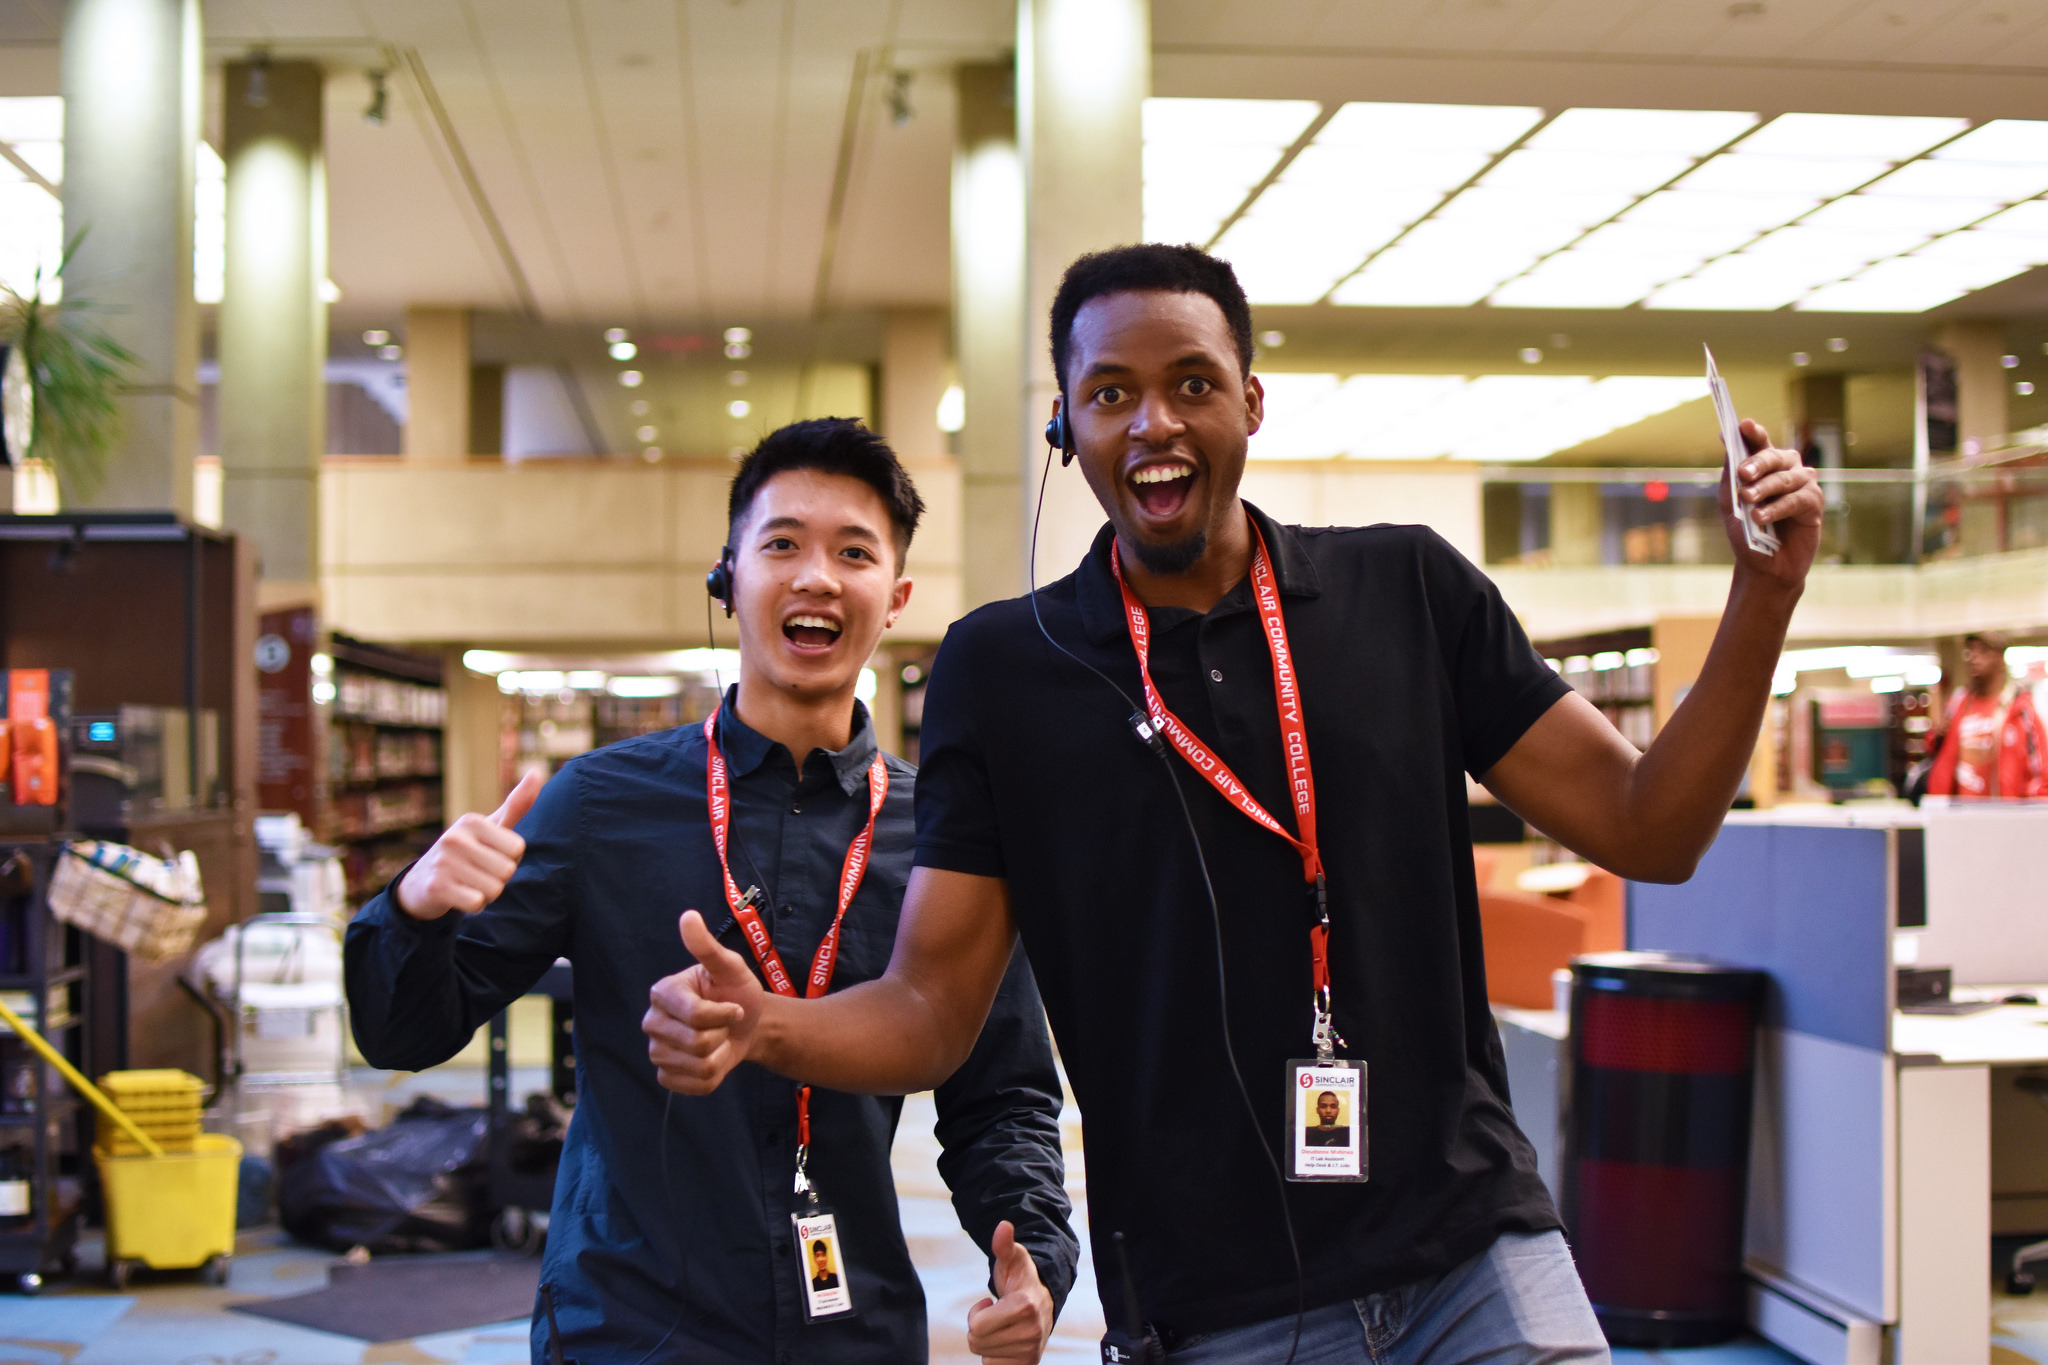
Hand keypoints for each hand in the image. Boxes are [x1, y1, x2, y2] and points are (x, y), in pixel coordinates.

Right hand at [394, 771, 542, 919]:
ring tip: (468, 883)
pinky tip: (460, 895)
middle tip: (478, 871)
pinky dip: (474, 906)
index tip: (490, 854)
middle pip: (507, 870)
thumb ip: (517, 804)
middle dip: (499, 878)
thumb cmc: (467, 852)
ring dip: (487, 893)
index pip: (517, 848)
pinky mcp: (436, 887)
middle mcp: (455, 838)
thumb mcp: (490, 826)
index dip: (509, 857)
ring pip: (494, 889)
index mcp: (472, 821)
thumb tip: (538, 772)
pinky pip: (477, 903)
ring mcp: (443, 862)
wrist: (422, 883)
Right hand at [644, 910, 765, 1094]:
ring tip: (719, 1040)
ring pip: (699, 1066)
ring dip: (721, 1055)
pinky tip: (714, 1058)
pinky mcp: (667, 1077)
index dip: (725, 1014)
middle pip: (697, 1043)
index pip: (696, 1015)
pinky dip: (715, 1075)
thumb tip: (688, 916)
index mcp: (663, 992)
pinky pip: (697, 1085)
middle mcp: (652, 1022)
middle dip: (723, 1034)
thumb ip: (708, 947)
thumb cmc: (736, 992)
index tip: (735, 1006)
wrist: (746, 1025)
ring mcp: (657, 1052)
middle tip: (725, 1023)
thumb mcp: (730, 967)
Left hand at [965, 1220, 1054, 1362]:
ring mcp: (1031, 1350)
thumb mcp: (1012, 1260)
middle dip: (979, 1328)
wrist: (1045, 1302)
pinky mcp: (1029, 1364)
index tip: (990, 1303)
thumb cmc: (1022, 1280)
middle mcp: (1031, 1331)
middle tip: (995, 1315)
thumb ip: (1004, 1245)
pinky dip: (994, 1357)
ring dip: (988, 1341)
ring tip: (1003, 1326)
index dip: (976, 1313)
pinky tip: (1006, 1342)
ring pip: (984, 1356)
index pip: (976, 1327)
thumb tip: (1002, 1226)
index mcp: (1024, 1306)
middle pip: (976, 1342)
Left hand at [1721, 417, 1823, 590]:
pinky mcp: (1814, 503)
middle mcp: (1787, 468)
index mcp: (1765, 465)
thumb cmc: (1747, 530)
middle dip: (1757, 462)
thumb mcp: (1732, 503)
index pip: (1760, 443)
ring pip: (1785, 478)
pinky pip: (1797, 499)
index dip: (1753, 433)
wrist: (1763, 565)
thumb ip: (1731, 474)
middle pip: (1774, 456)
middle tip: (1743, 474)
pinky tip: (1761, 517)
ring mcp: (1803, 483)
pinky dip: (1777, 508)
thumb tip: (1728, 441)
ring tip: (1748, 500)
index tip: (1742, 425)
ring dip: (1765, 488)